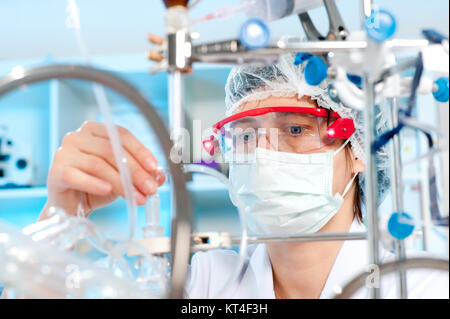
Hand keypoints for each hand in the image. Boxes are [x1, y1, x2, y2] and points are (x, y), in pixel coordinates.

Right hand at [41, 121, 165, 218]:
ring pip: (99, 164)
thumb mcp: (122, 178)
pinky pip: (77, 176)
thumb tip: (160, 175)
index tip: (154, 167)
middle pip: (112, 150)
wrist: (71, 207)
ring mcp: (64, 153)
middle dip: (135, 171)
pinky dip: (95, 183)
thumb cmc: (95, 186)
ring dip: (121, 182)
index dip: (140, 151)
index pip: (121, 135)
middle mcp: (77, 137)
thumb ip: (141, 173)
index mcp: (95, 130)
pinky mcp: (56, 172)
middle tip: (150, 188)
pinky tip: (107, 190)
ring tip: (137, 197)